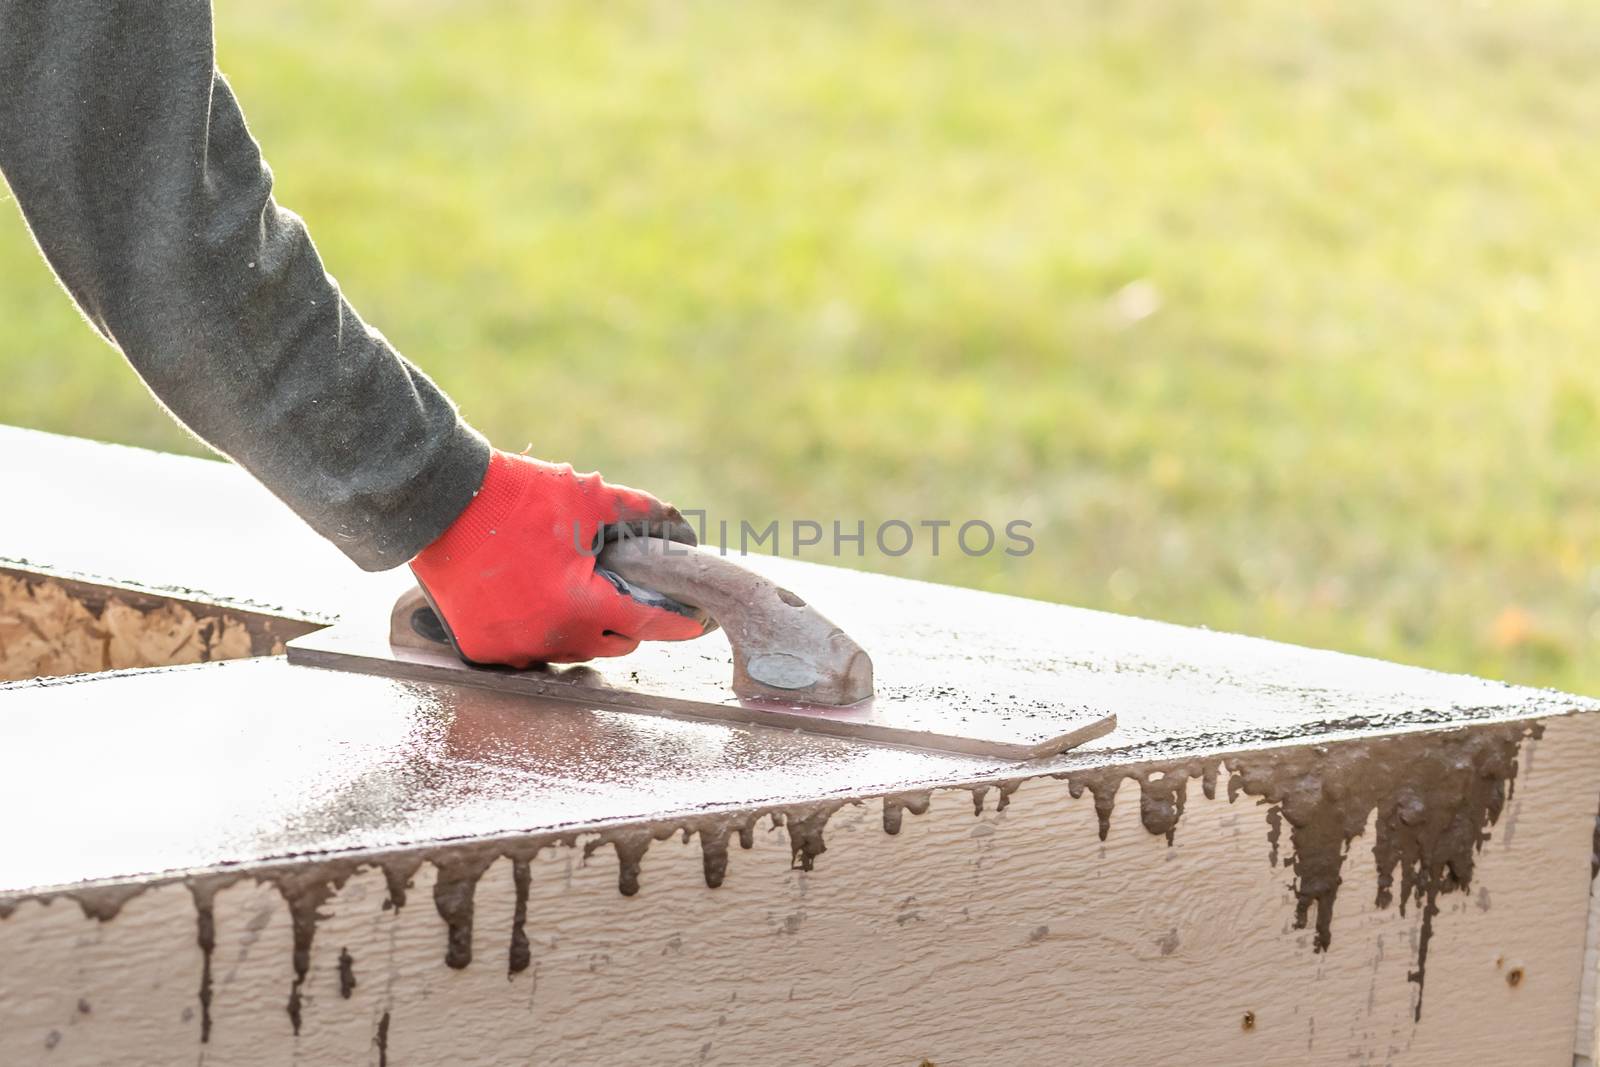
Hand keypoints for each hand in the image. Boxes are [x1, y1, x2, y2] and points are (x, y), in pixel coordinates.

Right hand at [410, 449, 705, 665]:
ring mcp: (512, 650)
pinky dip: (541, 632)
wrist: (439, 504)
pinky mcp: (482, 650)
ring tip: (578, 593)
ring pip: (571, 651)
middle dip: (625, 620)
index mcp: (580, 605)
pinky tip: (540, 602)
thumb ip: (637, 513)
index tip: (698, 621)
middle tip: (624, 592)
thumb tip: (677, 521)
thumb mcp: (585, 497)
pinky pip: (530, 651)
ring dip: (583, 629)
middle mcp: (549, 638)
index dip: (677, 621)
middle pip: (611, 643)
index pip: (647, 623)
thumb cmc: (515, 497)